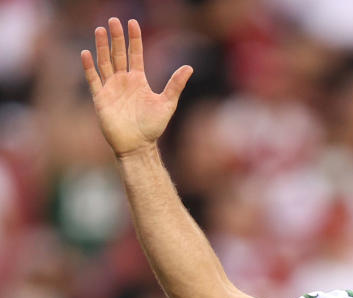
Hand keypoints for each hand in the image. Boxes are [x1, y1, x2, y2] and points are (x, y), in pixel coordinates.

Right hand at [81, 18, 192, 156]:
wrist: (138, 146)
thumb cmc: (153, 127)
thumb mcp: (167, 103)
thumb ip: (175, 85)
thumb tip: (189, 67)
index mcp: (139, 80)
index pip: (136, 54)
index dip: (134, 39)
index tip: (133, 23)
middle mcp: (123, 81)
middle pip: (118, 54)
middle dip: (116, 37)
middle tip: (113, 20)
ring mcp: (111, 88)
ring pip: (105, 62)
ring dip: (101, 46)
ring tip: (100, 30)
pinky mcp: (101, 99)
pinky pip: (93, 80)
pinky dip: (89, 67)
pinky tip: (87, 53)